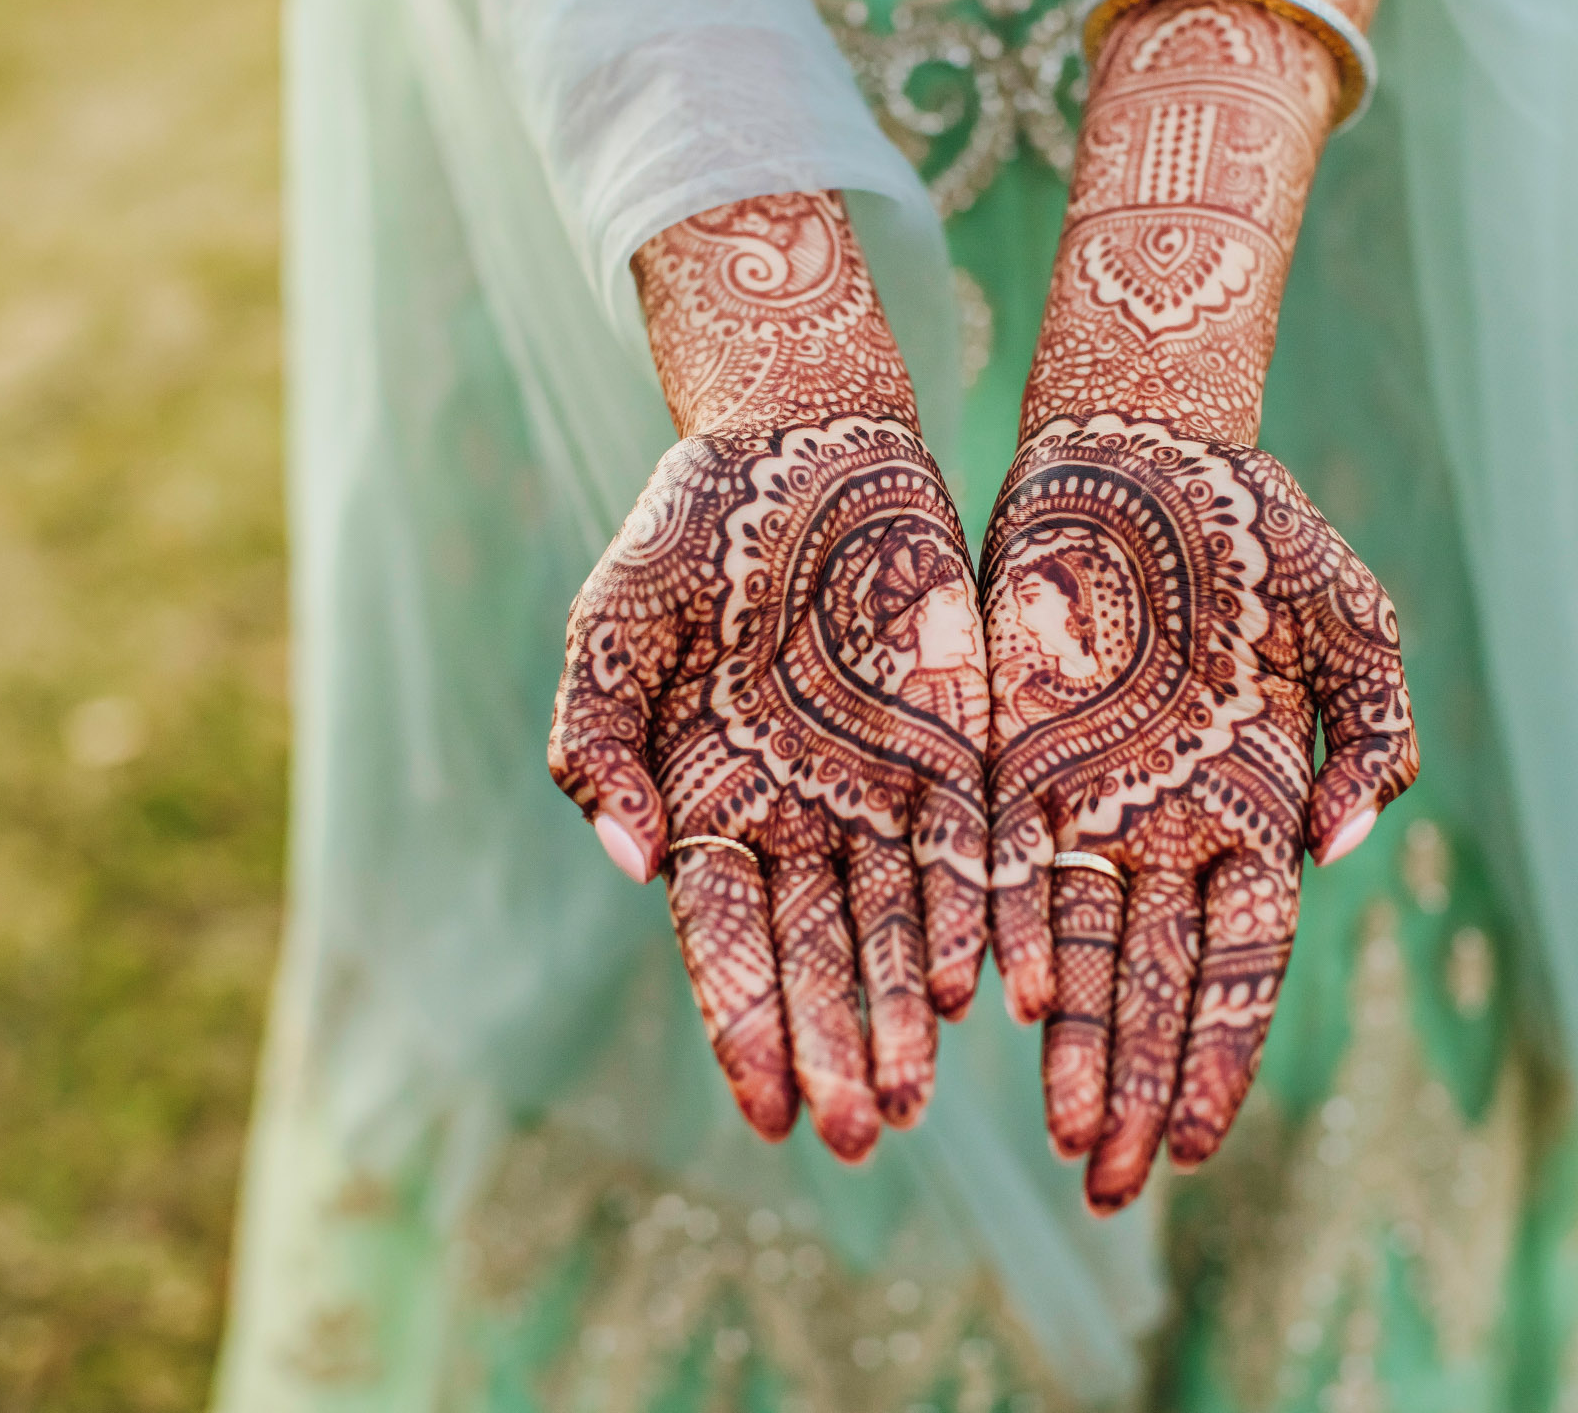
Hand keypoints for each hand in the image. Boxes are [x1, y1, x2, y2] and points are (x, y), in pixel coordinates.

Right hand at [548, 194, 991, 1161]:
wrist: (801, 442)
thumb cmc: (688, 532)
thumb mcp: (616, 626)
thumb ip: (600, 741)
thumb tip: (631, 860)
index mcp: (706, 805)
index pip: (723, 946)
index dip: (745, 1029)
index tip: (767, 1113)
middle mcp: (794, 819)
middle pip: (815, 958)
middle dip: (833, 1049)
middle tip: (856, 1136)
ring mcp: (874, 789)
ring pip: (893, 925)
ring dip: (901, 1011)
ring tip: (914, 1094)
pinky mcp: (949, 746)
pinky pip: (963, 848)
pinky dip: (968, 918)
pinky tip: (977, 988)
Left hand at [984, 415, 1415, 1210]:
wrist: (1141, 451)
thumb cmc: (1259, 539)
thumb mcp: (1348, 625)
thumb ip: (1371, 735)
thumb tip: (1348, 846)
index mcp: (1255, 812)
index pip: (1239, 967)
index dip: (1216, 1054)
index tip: (1196, 1143)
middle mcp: (1165, 828)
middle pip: (1151, 984)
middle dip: (1134, 1087)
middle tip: (1112, 1187)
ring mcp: (1085, 798)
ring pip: (1074, 946)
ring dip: (1070, 1041)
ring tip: (1061, 1133)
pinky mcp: (1009, 755)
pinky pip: (1003, 862)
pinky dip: (1000, 931)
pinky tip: (991, 1005)